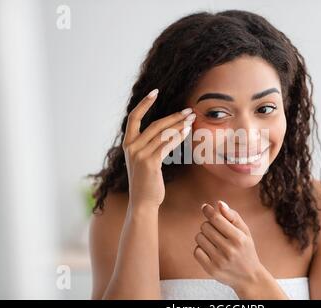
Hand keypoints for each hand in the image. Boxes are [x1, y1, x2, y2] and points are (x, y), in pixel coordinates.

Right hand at [122, 88, 195, 209]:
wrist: (143, 203)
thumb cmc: (146, 182)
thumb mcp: (142, 161)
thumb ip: (148, 145)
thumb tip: (166, 131)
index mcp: (128, 144)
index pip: (133, 117)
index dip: (144, 104)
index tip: (154, 92)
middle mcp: (131, 147)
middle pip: (155, 124)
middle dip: (173, 116)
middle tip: (188, 111)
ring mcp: (139, 154)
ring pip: (163, 133)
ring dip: (179, 125)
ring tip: (192, 119)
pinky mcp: (150, 162)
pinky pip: (167, 144)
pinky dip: (178, 136)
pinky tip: (187, 132)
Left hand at [193, 200, 264, 291]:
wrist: (249, 278)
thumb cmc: (246, 250)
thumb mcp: (245, 232)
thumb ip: (233, 216)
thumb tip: (219, 203)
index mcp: (239, 238)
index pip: (216, 219)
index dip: (208, 210)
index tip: (205, 207)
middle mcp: (229, 250)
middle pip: (205, 226)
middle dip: (209, 225)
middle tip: (216, 231)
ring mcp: (219, 261)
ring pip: (199, 237)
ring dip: (204, 237)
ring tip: (214, 242)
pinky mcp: (211, 269)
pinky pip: (196, 251)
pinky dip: (201, 249)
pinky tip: (210, 251)